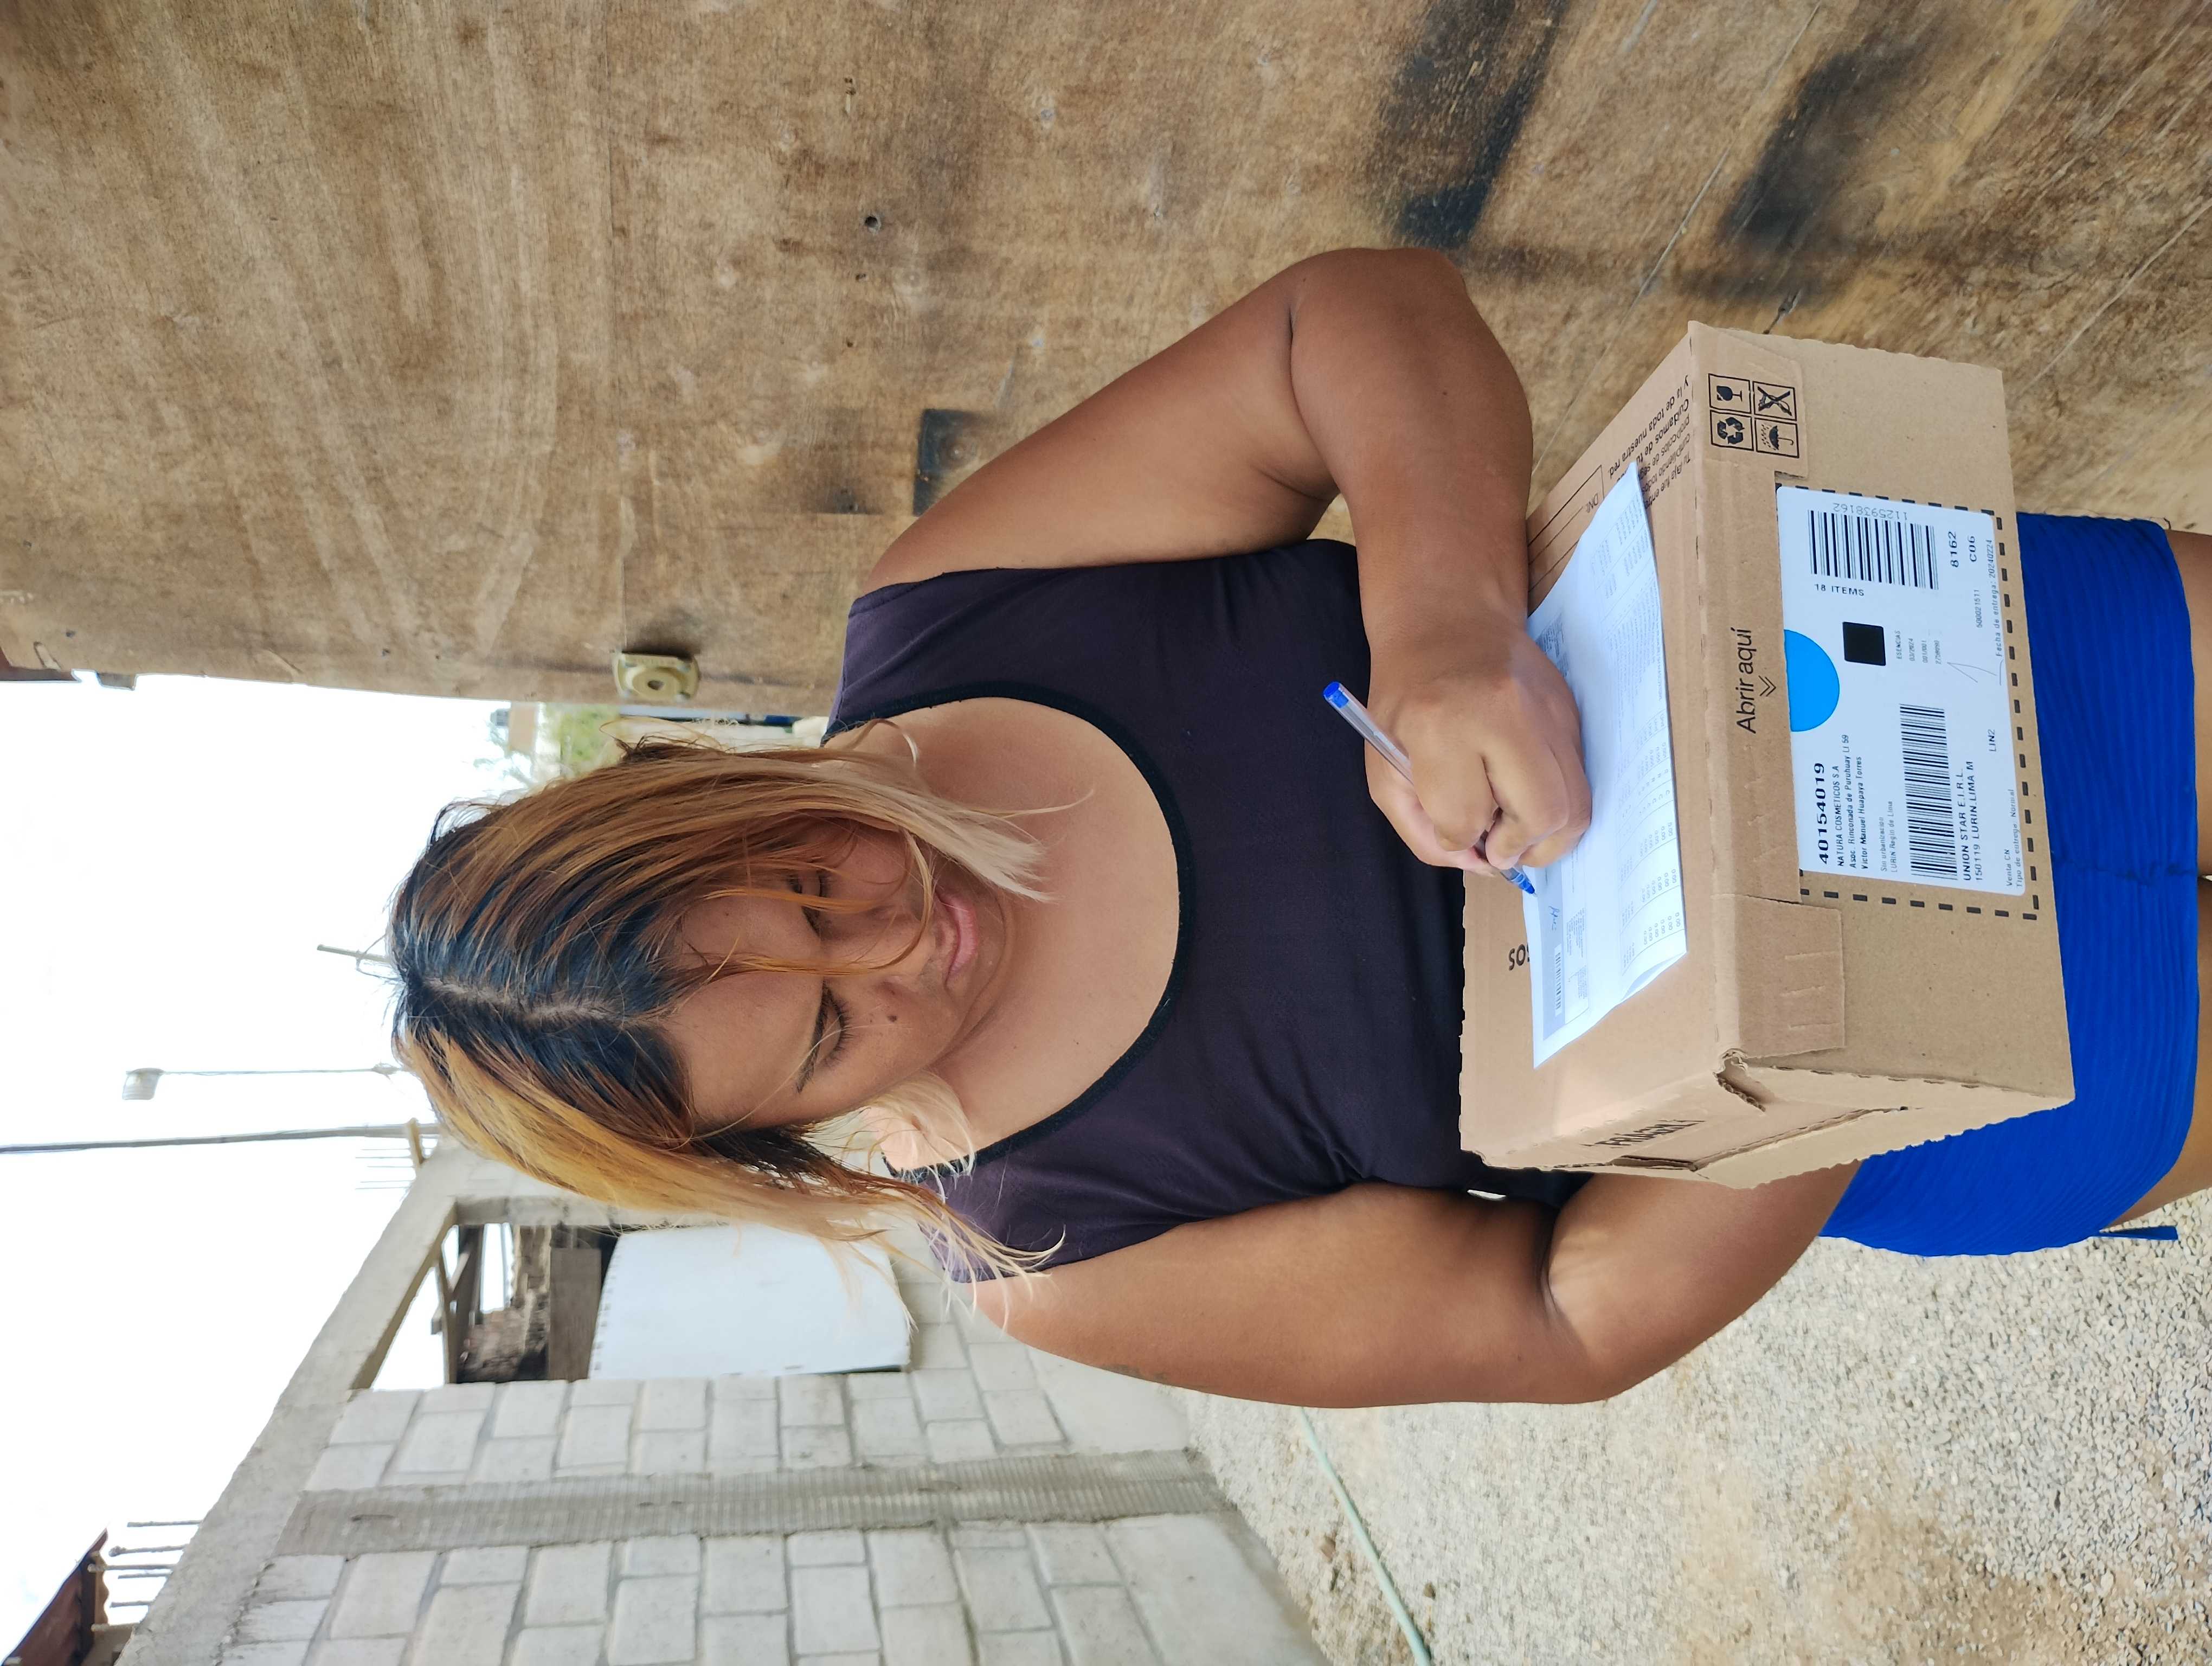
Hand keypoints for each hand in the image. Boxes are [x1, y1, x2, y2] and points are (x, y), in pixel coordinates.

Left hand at [1363, 612, 1590, 876]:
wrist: (1449, 622)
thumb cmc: (1406, 698)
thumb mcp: (1384, 766)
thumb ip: (1421, 829)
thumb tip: (1476, 864)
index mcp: (1439, 725)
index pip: (1467, 818)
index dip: (1461, 840)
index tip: (1455, 830)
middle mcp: (1503, 716)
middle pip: (1541, 816)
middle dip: (1518, 849)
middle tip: (1496, 844)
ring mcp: (1546, 712)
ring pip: (1575, 807)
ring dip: (1546, 837)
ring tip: (1514, 829)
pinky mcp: (1571, 713)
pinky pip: (1579, 782)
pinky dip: (1556, 806)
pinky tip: (1524, 794)